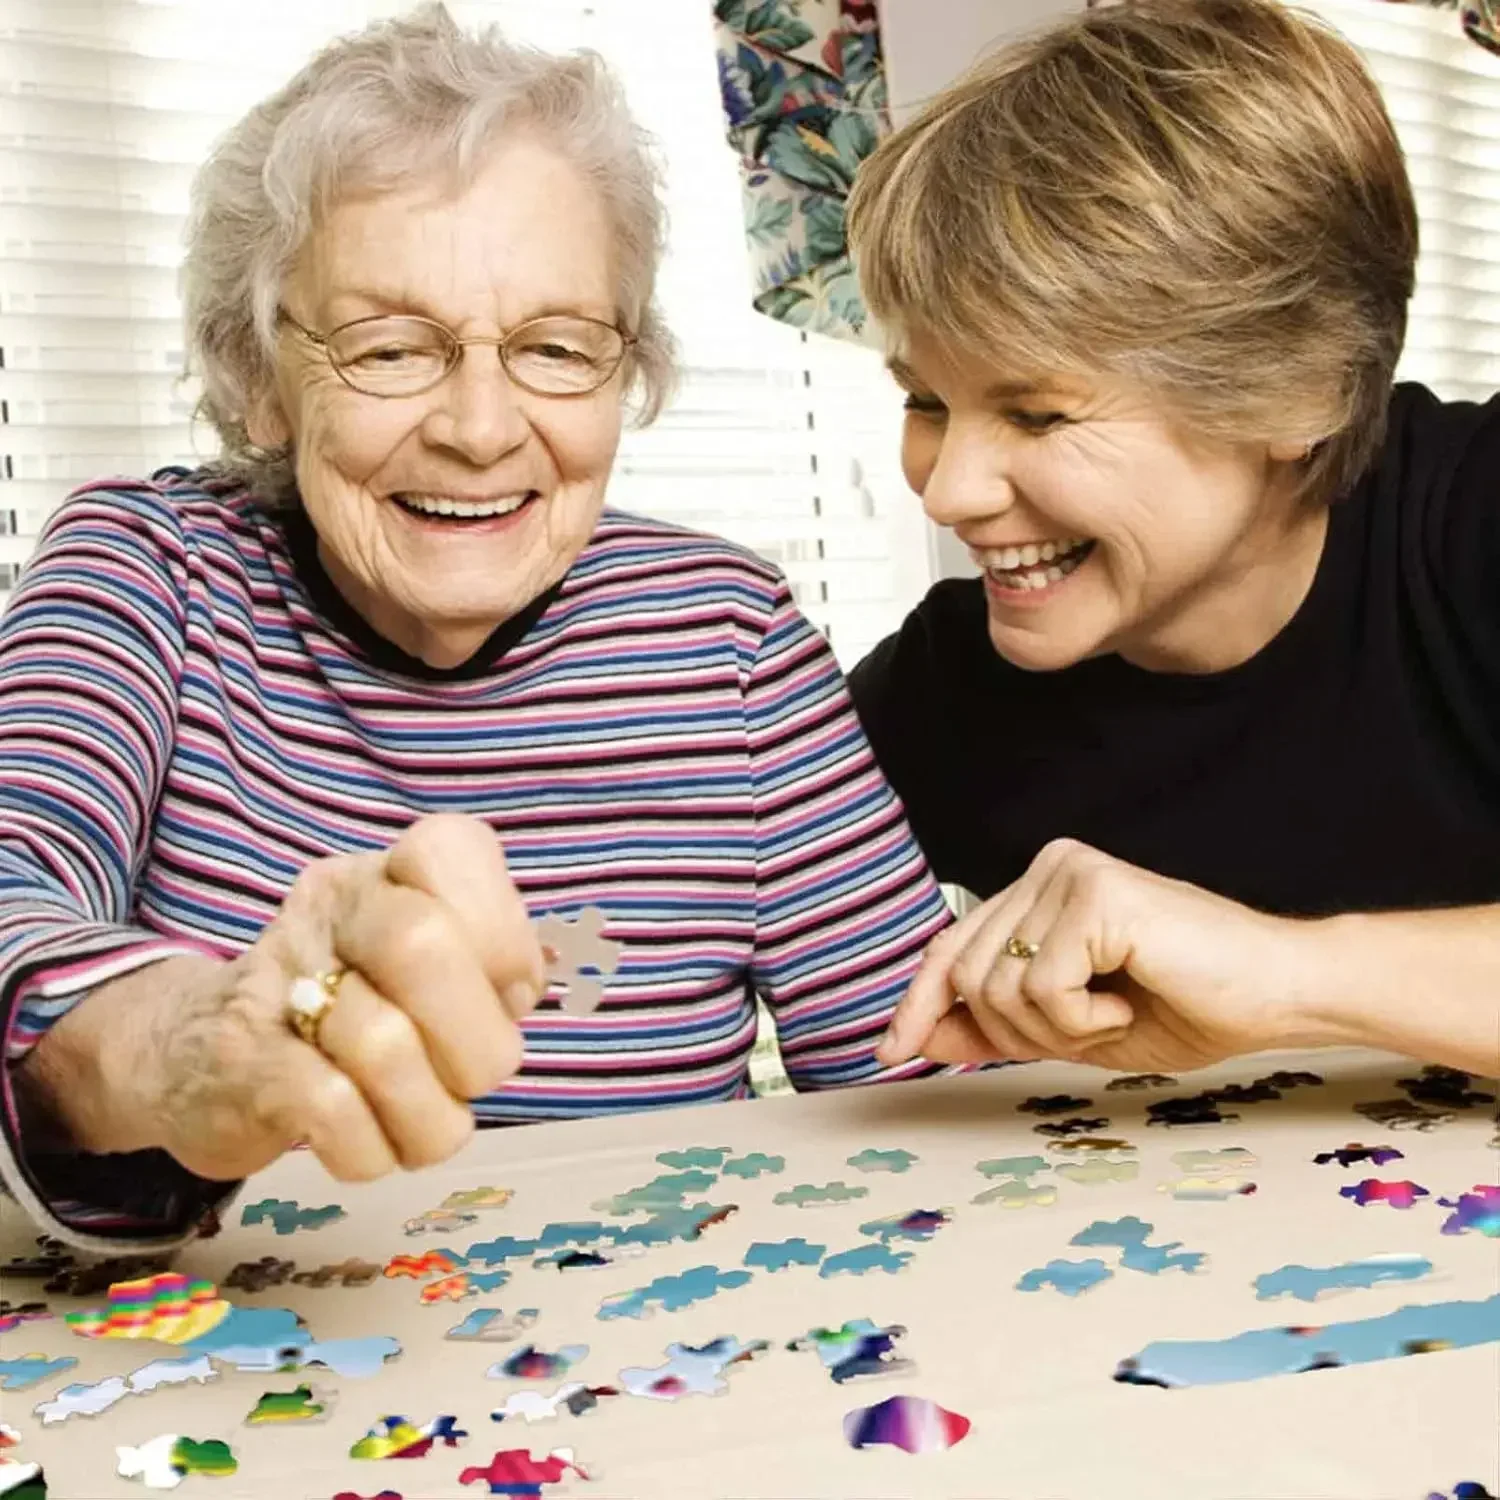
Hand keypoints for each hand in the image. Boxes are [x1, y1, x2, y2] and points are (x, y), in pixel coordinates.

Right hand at [137, 814, 545, 1181]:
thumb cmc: (348, 1008)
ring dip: (433, 1115)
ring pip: (382, 1045)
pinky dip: (375, 1148)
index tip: (512, 992)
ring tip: (431, 1126)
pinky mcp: (242, 1062)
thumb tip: (534, 980)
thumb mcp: (422, 966)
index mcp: (388, 873)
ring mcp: (278, 980)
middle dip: (479, 1039)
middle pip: (421, 946)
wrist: (193, 1055)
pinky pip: (332, 1111)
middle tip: (478, 1077)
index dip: (504, 934)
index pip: (451, 849)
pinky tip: (374, 1145)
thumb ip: (486, 963)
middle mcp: (331, 907)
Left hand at [877, 839, 1311, 1074]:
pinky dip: (1082, 1021)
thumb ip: (993, 1026)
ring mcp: (1070, 872)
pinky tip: (1128, 1002)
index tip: (889, 1053)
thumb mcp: (1069, 1030)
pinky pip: (1042, 986)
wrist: (1279, 995)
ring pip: (997, 986)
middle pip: (965, 974)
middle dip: (1013, 1033)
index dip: (917, 1004)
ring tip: (1115, 1014)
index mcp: (1038, 889)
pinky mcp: (1096, 893)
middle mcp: (1046, 866)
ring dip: (1054, 1031)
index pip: (951, 947)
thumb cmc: (1186, 1007)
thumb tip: (913, 1040)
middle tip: (1089, 1032)